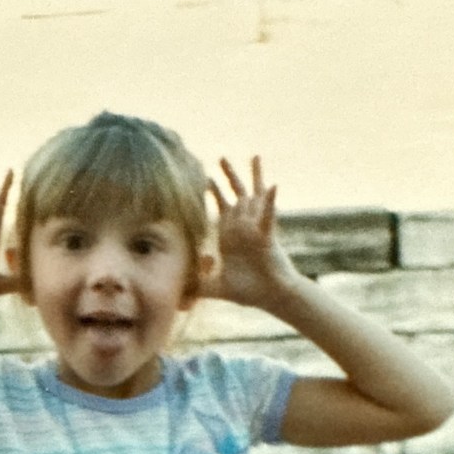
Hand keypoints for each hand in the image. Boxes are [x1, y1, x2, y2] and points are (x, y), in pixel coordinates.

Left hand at [204, 156, 297, 306]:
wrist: (271, 297)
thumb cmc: (249, 291)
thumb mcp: (217, 287)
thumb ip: (199, 284)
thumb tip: (180, 288)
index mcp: (231, 237)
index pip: (221, 208)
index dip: (212, 193)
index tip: (203, 177)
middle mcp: (244, 228)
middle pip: (236, 195)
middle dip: (228, 176)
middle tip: (220, 157)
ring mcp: (256, 229)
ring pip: (255, 197)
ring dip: (254, 176)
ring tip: (254, 156)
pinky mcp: (267, 236)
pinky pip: (269, 215)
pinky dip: (270, 201)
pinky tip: (273, 185)